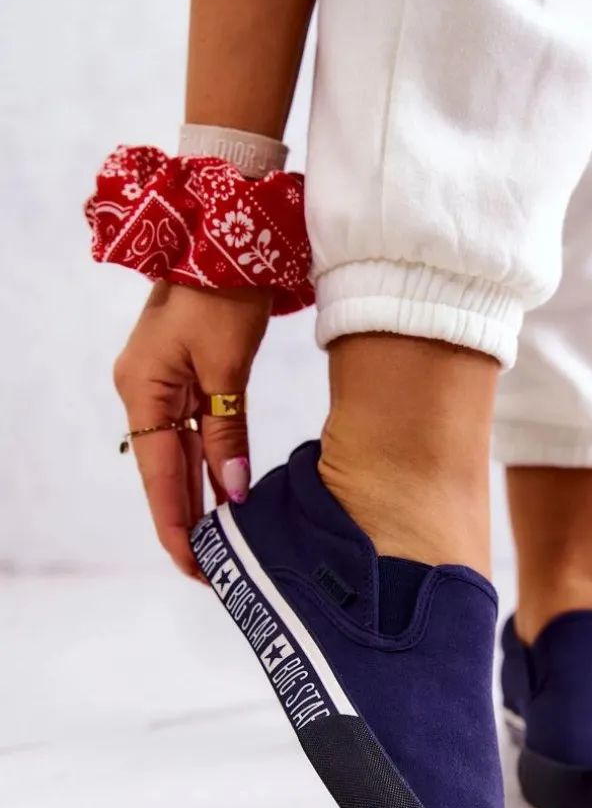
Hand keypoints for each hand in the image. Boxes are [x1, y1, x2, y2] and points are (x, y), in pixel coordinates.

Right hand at [114, 281, 270, 576]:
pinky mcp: (184, 376)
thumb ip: (227, 432)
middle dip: (184, 519)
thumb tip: (231, 492)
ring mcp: (162, 384)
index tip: (191, 565)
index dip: (175, 522)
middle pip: (163, 470)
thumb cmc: (223, 294)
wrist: (225, 239)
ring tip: (216, 542)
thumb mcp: (227, 368)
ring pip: (179, 454)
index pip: (157, 474)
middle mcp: (144, 392)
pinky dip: (208, 463)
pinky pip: (194, 432)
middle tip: (208, 568)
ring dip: (196, 496)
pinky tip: (222, 494)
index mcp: (144, 390)